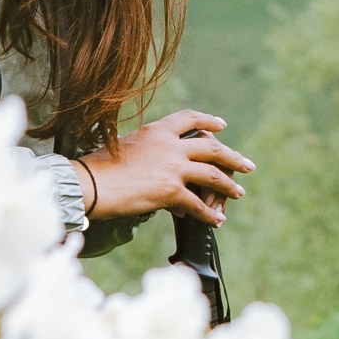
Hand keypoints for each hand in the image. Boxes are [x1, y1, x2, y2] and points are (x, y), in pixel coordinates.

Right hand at [79, 108, 252, 225]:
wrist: (91, 184)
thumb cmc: (100, 167)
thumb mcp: (127, 145)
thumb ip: (148, 148)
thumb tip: (158, 160)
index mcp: (157, 130)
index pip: (190, 118)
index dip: (209, 121)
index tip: (221, 126)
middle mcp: (170, 145)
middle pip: (212, 148)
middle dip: (232, 157)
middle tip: (247, 165)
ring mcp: (173, 168)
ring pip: (212, 175)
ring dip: (228, 186)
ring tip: (239, 193)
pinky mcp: (170, 191)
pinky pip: (198, 204)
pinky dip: (209, 214)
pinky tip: (216, 220)